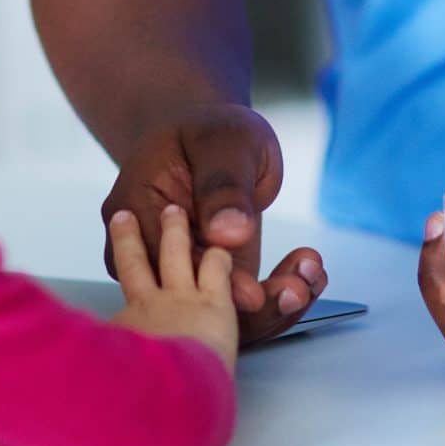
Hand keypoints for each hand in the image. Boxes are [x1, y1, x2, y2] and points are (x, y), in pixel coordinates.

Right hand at [101, 102, 327, 344]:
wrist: (211, 140)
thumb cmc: (210, 132)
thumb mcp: (222, 141)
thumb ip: (224, 184)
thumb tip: (228, 232)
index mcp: (134, 210)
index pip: (168, 263)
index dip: (214, 284)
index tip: (258, 293)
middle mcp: (146, 250)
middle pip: (190, 303)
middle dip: (252, 306)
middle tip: (299, 288)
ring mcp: (177, 270)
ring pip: (217, 313)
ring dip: (270, 305)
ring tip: (310, 276)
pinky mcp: (207, 281)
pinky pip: (237, 305)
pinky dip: (275, 294)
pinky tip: (306, 274)